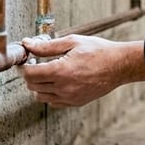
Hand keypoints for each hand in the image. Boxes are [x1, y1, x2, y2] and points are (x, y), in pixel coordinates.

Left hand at [20, 34, 144, 106]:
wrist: (119, 65)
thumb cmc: (98, 51)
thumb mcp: (72, 42)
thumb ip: (46, 46)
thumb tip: (27, 44)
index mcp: (61, 70)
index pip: (29, 74)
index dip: (24, 67)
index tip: (26, 61)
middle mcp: (64, 87)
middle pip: (32, 86)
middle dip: (30, 75)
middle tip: (36, 64)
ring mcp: (70, 97)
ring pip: (40, 96)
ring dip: (38, 85)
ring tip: (47, 73)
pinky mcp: (75, 102)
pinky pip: (53, 102)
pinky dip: (50, 94)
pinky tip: (57, 82)